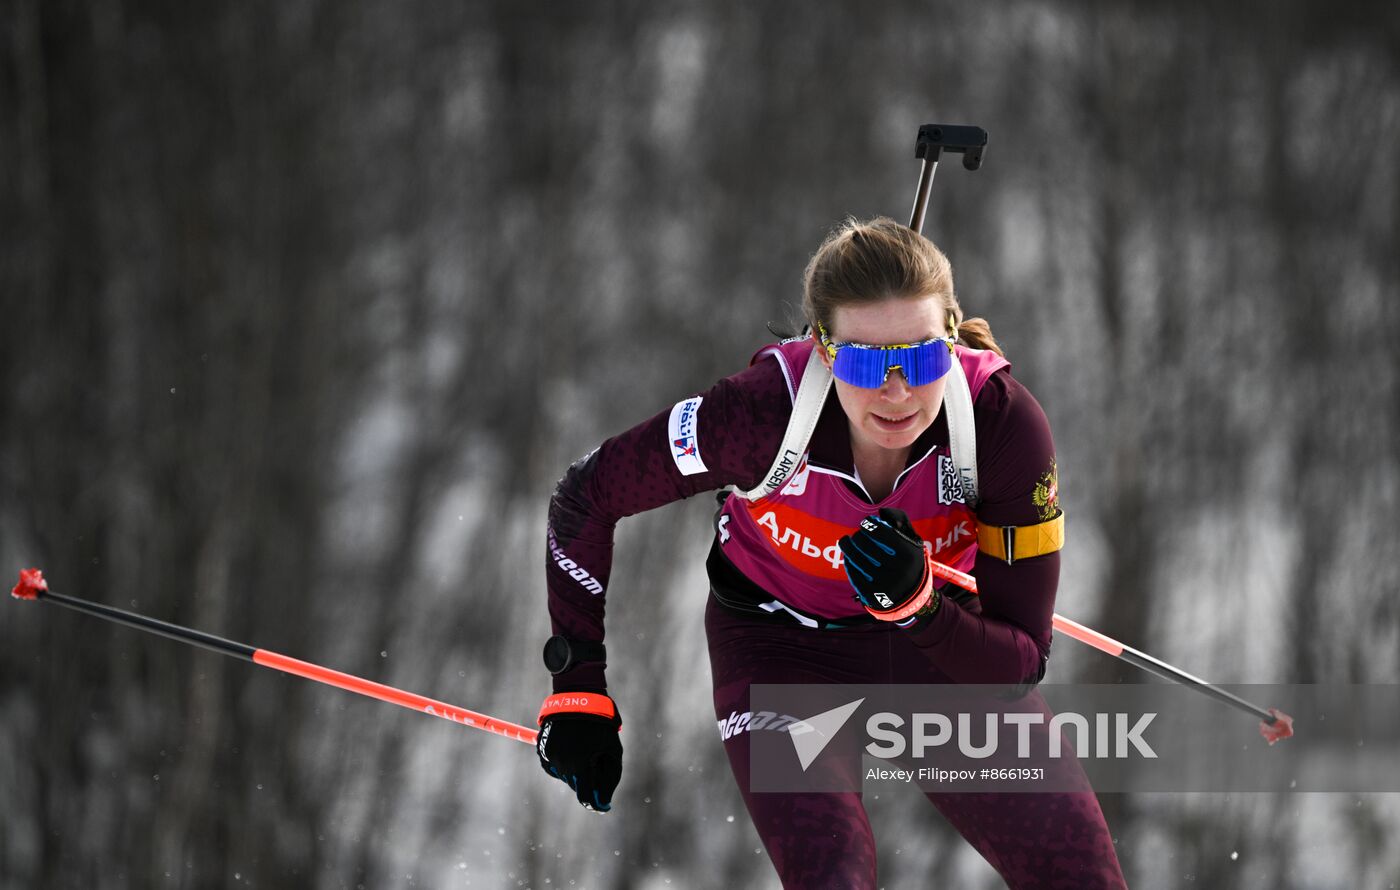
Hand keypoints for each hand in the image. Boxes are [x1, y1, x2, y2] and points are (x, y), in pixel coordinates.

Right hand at [536, 692, 622, 811]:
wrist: (579, 696)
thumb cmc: (601, 725)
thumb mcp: (613, 750)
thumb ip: (611, 778)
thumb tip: (604, 800)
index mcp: (580, 766)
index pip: (585, 797)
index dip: (595, 803)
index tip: (602, 805)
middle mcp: (562, 764)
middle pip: (575, 785)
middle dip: (587, 779)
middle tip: (597, 762)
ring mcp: (550, 755)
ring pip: (564, 775)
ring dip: (575, 770)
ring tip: (585, 749)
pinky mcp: (542, 748)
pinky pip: (552, 765)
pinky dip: (562, 763)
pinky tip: (572, 749)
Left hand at [838, 507, 939, 622]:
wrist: (913, 596)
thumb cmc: (909, 561)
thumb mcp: (912, 541)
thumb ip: (900, 522)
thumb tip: (882, 512)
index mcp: (908, 554)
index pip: (880, 532)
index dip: (869, 524)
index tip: (866, 523)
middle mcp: (897, 570)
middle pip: (864, 545)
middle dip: (857, 536)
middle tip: (857, 535)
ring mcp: (884, 585)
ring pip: (855, 559)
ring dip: (847, 547)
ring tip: (845, 541)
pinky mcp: (873, 596)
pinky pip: (853, 575)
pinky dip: (849, 564)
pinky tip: (849, 558)